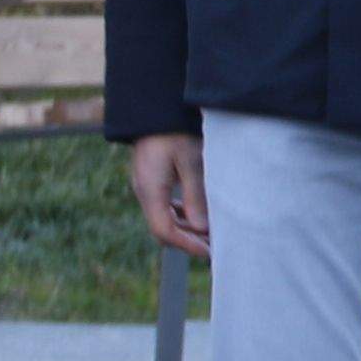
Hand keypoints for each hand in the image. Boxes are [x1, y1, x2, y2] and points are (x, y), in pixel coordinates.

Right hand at [128, 130, 210, 260]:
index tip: (210, 253)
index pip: (164, 231)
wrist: (155, 107)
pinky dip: (182, 216)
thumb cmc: (174, 130)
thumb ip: (195, 195)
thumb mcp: (190, 160)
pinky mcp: (152, 180)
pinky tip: (199, 215)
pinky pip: (164, 207)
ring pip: (164, 219)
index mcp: (150, 190)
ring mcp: (146, 186)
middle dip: (188, 241)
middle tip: (215, 247)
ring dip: (186, 229)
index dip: (187, 245)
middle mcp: (144, 192)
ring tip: (212, 233)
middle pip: (163, 230)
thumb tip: (202, 228)